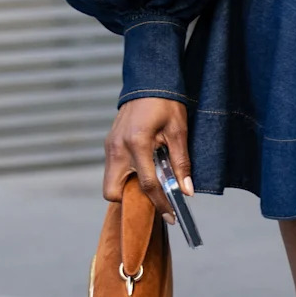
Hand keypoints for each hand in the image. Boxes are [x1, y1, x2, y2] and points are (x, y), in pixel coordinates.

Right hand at [103, 97, 193, 224]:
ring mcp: (110, 146)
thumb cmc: (166, 102)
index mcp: (137, 143)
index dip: (160, 204)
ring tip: (150, 180)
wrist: (149, 80)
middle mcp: (118, 148)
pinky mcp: (109, 143)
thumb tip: (187, 190)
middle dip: (130, 201)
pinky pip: (112, 169)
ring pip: (110, 183)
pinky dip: (125, 175)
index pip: (147, 185)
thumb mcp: (178, 131)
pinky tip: (143, 167)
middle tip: (152, 197)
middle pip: (113, 192)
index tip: (171, 216)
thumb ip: (181, 163)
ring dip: (128, 188)